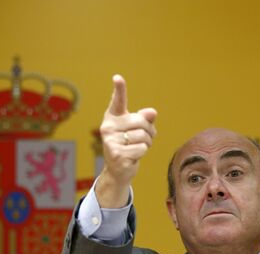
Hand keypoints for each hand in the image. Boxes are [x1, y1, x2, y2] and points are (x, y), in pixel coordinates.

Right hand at [96, 75, 156, 207]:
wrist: (118, 170)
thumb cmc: (130, 145)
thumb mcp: (138, 130)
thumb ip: (145, 119)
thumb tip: (152, 112)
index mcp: (112, 117)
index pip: (118, 101)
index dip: (119, 89)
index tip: (118, 77)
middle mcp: (108, 127)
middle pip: (141, 121)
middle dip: (149, 131)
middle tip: (144, 138)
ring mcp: (110, 141)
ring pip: (143, 136)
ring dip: (147, 143)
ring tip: (137, 148)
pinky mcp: (117, 154)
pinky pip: (142, 148)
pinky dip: (142, 153)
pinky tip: (132, 157)